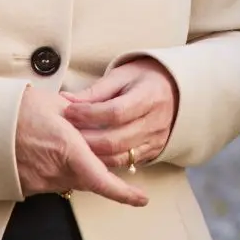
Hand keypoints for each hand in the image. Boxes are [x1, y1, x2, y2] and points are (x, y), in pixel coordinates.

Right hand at [15, 88, 148, 205]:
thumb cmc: (16, 109)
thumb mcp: (54, 103)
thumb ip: (80, 113)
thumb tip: (94, 114)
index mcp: (68, 148)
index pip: (102, 179)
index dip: (124, 193)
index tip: (141, 199)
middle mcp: (55, 171)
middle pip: (90, 180)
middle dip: (101, 170)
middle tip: (106, 152)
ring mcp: (40, 182)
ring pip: (72, 181)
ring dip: (79, 168)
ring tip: (68, 144)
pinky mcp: (26, 186)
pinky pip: (53, 182)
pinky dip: (60, 170)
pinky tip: (52, 154)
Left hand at [61, 57, 177, 173]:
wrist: (175, 90)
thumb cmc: (143, 80)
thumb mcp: (121, 76)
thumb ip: (95, 91)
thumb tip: (66, 101)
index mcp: (148, 96)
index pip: (115, 112)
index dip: (89, 114)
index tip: (69, 111)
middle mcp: (154, 122)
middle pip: (115, 140)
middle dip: (86, 139)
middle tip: (65, 133)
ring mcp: (155, 140)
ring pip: (119, 156)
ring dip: (92, 154)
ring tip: (73, 145)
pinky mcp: (152, 152)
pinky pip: (125, 163)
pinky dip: (104, 161)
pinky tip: (89, 154)